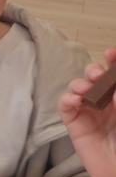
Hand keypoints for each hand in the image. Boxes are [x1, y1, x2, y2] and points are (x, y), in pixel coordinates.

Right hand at [59, 47, 115, 176]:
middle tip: (98, 74)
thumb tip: (114, 83)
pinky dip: (67, 99)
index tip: (111, 53)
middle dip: (94, 70)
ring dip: (79, 84)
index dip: (113, 61)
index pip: (114, 75)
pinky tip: (75, 100)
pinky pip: (65, 106)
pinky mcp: (74, 123)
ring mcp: (89, 111)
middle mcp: (105, 102)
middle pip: (95, 77)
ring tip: (84, 89)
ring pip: (77, 88)